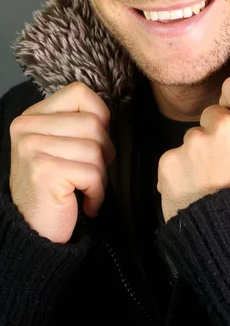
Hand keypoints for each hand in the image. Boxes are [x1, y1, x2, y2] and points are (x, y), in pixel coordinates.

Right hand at [9, 82, 115, 243]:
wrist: (35, 233)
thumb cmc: (56, 188)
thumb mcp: (61, 145)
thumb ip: (77, 123)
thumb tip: (106, 113)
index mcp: (32, 116)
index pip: (79, 93)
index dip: (99, 116)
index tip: (93, 142)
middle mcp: (27, 127)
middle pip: (94, 124)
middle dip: (103, 152)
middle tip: (88, 174)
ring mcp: (32, 148)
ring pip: (96, 149)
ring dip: (99, 176)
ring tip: (82, 189)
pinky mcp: (44, 170)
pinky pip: (93, 173)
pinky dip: (96, 193)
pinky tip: (83, 203)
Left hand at [157, 75, 229, 222]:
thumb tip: (229, 109)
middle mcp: (225, 125)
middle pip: (212, 113)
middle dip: (214, 132)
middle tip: (224, 163)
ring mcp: (194, 142)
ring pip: (191, 137)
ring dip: (196, 155)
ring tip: (209, 184)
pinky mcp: (169, 161)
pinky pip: (173, 157)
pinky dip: (179, 172)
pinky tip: (192, 191)